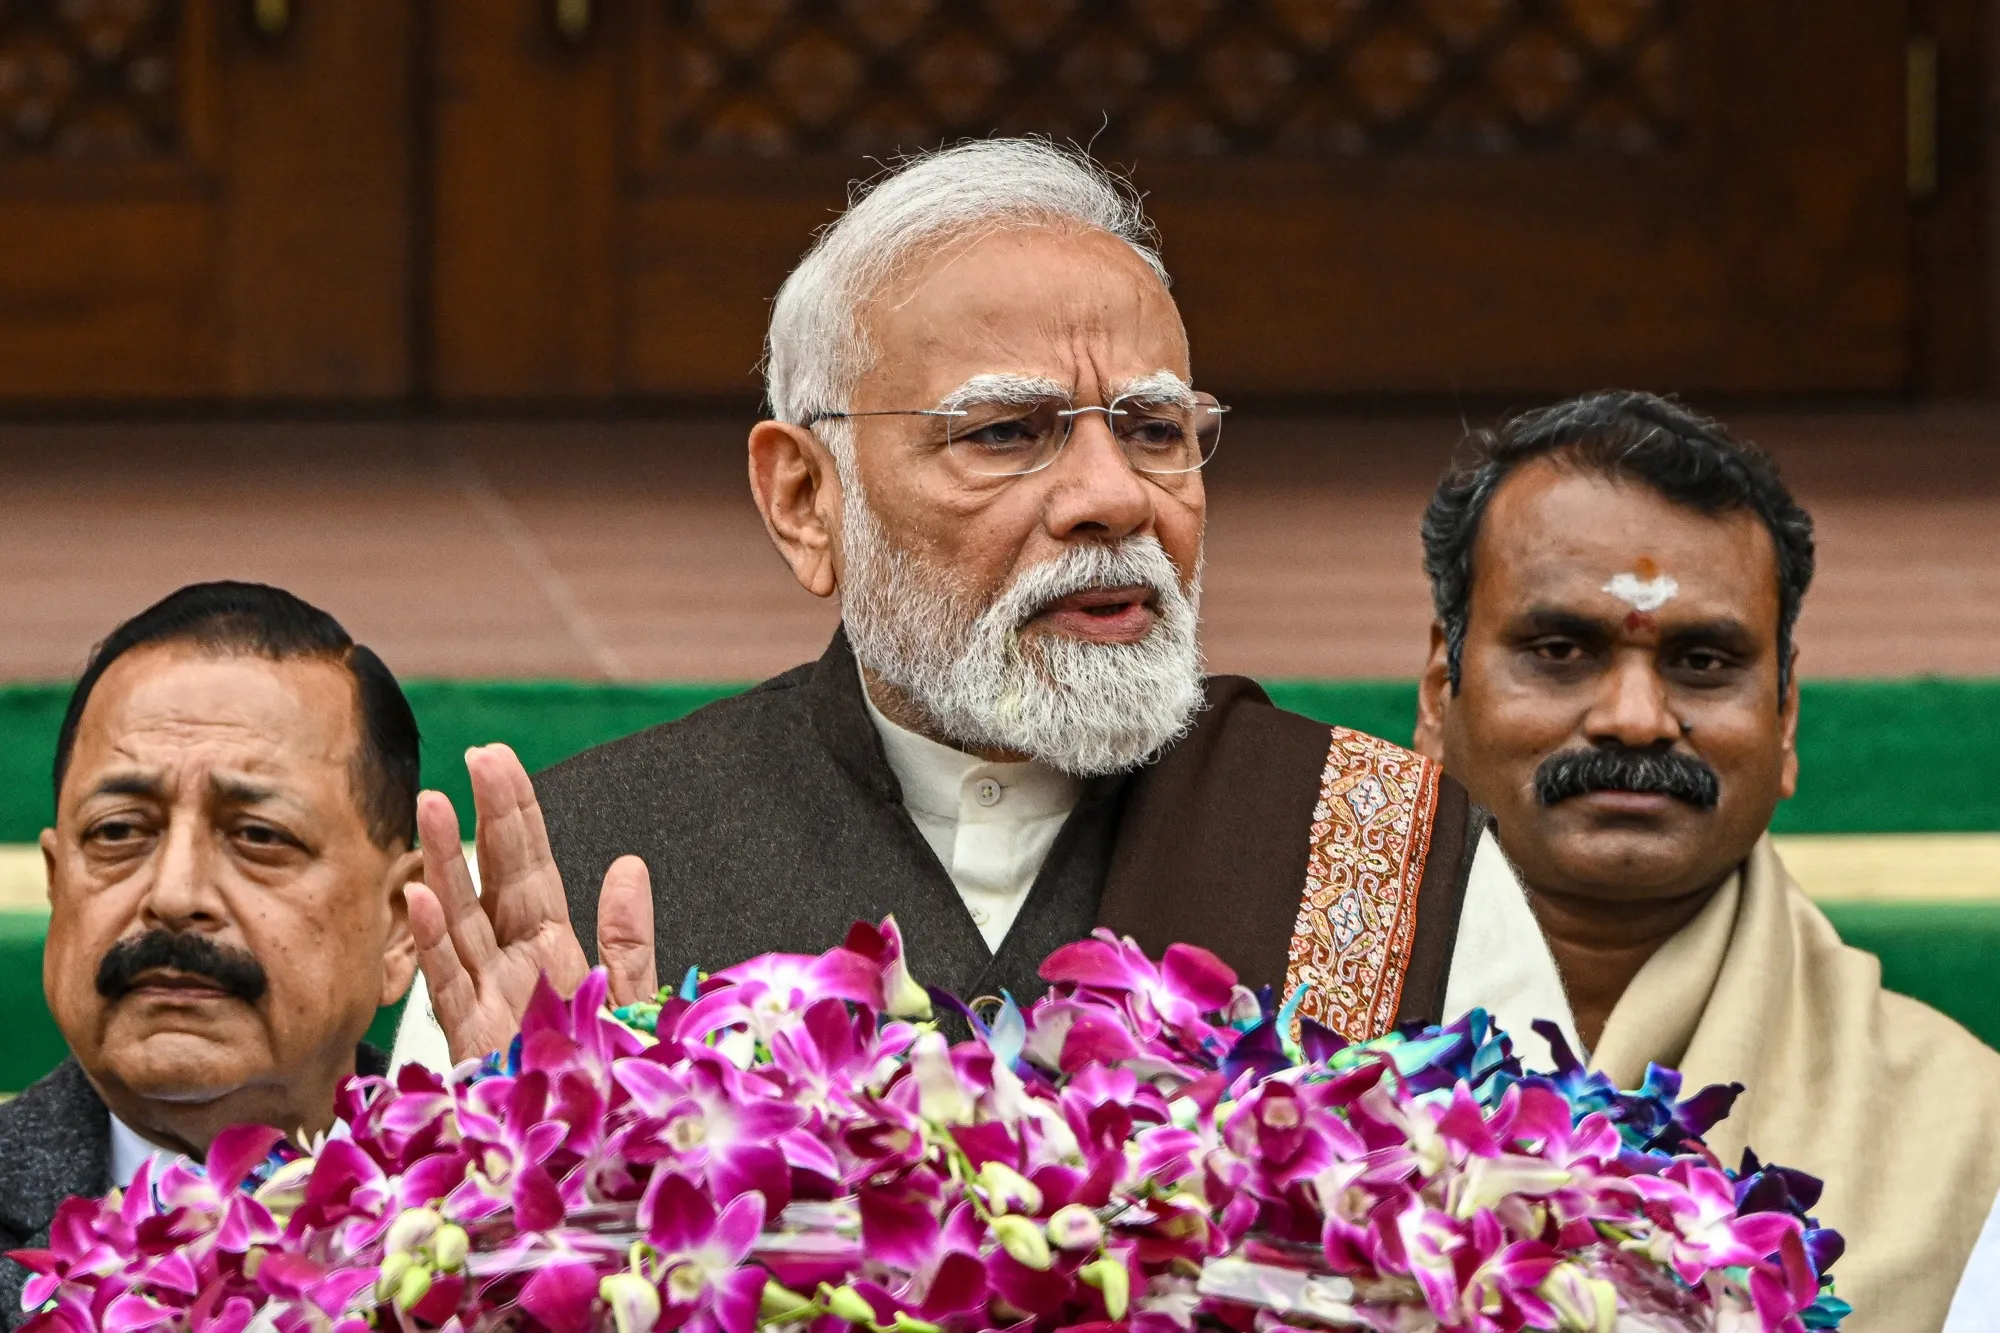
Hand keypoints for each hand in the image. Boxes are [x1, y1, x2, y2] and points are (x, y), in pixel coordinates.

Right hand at [405, 743, 657, 1063]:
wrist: (592, 1159)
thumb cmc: (607, 1083)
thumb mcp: (632, 1004)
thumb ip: (628, 939)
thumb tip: (628, 864)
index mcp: (552, 950)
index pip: (529, 867)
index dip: (514, 814)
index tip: (497, 758)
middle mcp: (512, 967)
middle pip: (493, 880)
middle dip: (484, 820)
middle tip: (476, 757)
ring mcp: (486, 1002)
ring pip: (458, 921)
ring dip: (443, 864)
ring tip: (431, 805)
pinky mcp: (471, 1045)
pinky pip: (447, 986)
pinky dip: (430, 942)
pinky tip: (417, 898)